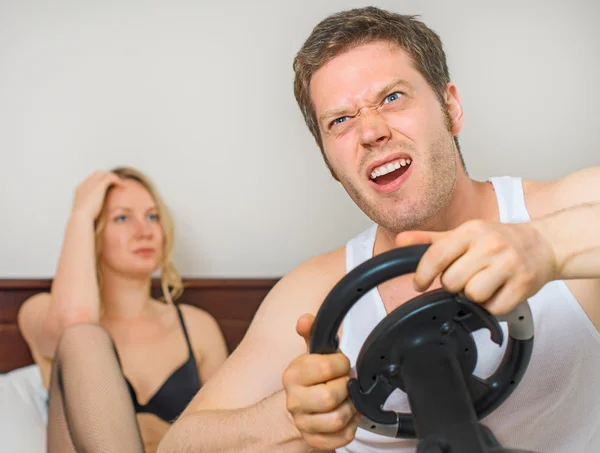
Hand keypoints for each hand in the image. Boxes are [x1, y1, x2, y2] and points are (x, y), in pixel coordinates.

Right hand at [71, 171, 123, 219]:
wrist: (81, 217)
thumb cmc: (83, 219)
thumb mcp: (85, 213)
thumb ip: (89, 210)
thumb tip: (93, 216)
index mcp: (80, 190)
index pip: (90, 180)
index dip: (100, 181)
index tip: (108, 187)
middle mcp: (85, 184)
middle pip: (97, 174)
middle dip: (107, 176)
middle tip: (116, 183)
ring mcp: (91, 183)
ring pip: (104, 174)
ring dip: (113, 177)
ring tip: (121, 184)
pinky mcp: (99, 185)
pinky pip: (110, 177)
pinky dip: (117, 180)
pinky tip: (123, 186)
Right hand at [282, 314, 357, 450]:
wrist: (299, 407)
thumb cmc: (311, 378)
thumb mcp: (311, 354)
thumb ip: (311, 333)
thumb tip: (304, 319)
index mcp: (292, 375)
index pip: (326, 367)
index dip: (342, 365)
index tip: (342, 365)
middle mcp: (293, 400)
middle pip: (331, 396)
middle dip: (346, 388)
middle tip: (347, 383)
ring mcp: (302, 423)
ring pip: (337, 419)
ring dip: (350, 408)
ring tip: (349, 400)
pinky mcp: (313, 441)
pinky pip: (341, 438)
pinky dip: (350, 427)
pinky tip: (347, 416)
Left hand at [395, 219, 557, 314]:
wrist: (544, 245)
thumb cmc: (499, 240)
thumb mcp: (464, 234)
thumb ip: (431, 240)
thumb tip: (400, 240)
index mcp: (471, 231)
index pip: (436, 255)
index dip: (422, 274)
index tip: (419, 284)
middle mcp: (490, 245)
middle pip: (452, 281)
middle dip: (453, 285)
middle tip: (464, 279)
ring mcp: (508, 265)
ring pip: (472, 295)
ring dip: (473, 297)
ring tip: (482, 285)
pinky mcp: (523, 285)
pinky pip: (494, 308)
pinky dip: (492, 306)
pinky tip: (497, 293)